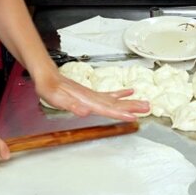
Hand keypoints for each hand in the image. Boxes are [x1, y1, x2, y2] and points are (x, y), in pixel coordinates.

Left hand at [33, 69, 150, 120]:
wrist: (48, 77)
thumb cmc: (51, 89)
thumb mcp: (57, 99)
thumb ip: (72, 106)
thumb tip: (85, 111)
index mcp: (87, 100)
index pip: (107, 108)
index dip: (121, 113)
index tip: (134, 117)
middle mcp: (93, 97)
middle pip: (117, 103)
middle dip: (133, 106)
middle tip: (148, 108)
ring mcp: (94, 95)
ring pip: (116, 99)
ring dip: (131, 102)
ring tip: (145, 103)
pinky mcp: (91, 94)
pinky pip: (110, 95)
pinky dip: (121, 94)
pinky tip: (129, 92)